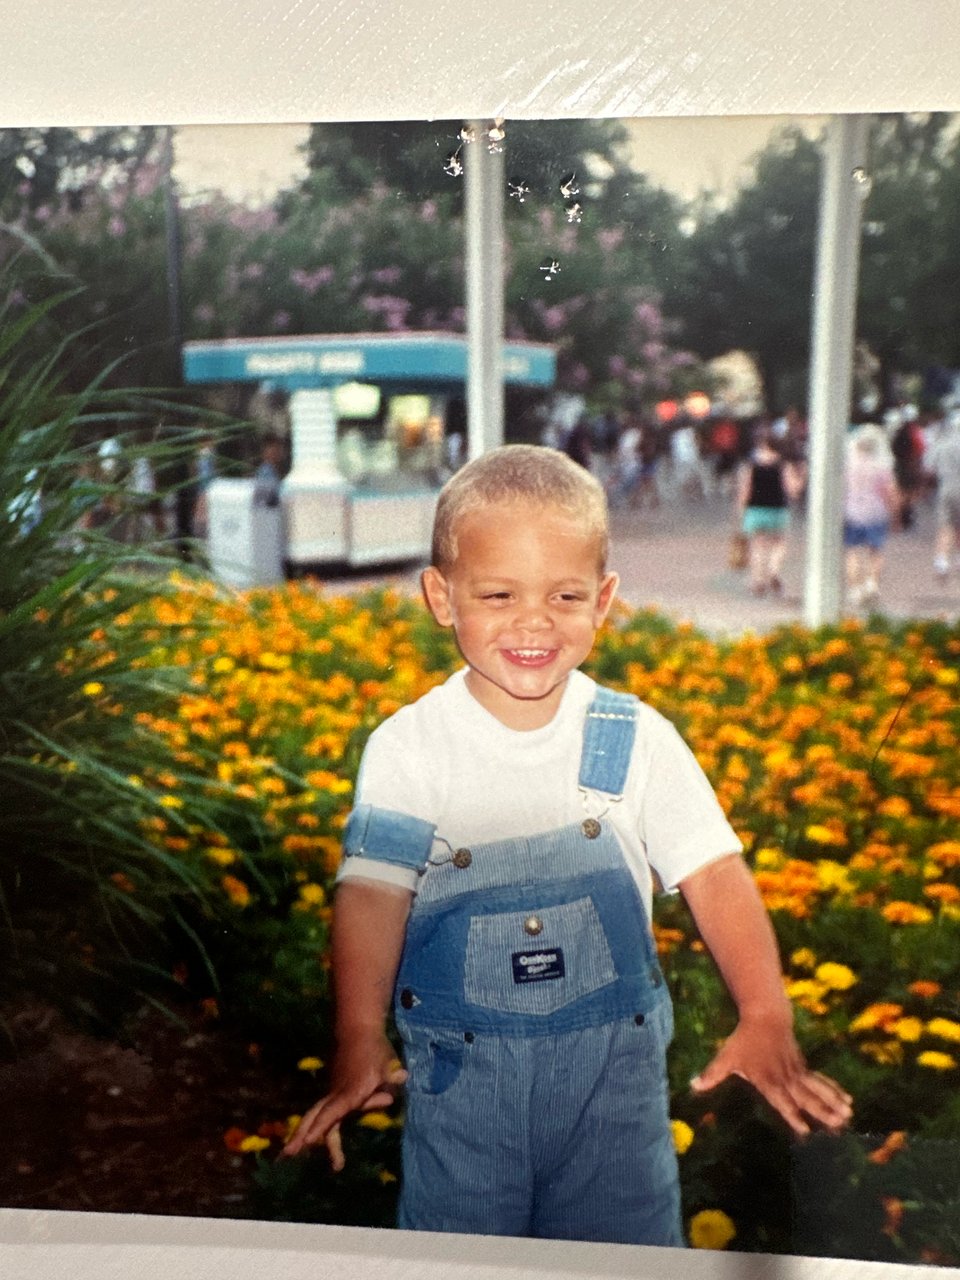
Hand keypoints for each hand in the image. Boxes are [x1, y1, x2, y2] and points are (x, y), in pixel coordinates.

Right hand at [281, 1031, 406, 1169]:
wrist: (358, 1030)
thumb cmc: (374, 1049)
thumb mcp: (387, 1066)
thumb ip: (390, 1081)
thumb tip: (397, 1085)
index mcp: (351, 1092)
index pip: (334, 1112)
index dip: (322, 1126)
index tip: (309, 1140)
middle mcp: (338, 1094)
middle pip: (316, 1116)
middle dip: (302, 1134)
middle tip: (287, 1153)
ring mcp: (333, 1092)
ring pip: (316, 1115)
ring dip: (305, 1133)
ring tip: (290, 1154)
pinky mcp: (334, 1092)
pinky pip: (326, 1112)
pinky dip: (318, 1126)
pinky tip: (309, 1139)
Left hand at [690, 1017, 852, 1137]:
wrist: (765, 1016)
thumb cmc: (743, 1040)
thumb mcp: (726, 1057)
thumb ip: (712, 1074)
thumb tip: (693, 1085)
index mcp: (768, 1080)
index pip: (782, 1101)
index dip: (793, 1115)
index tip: (805, 1130)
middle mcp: (785, 1078)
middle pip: (806, 1097)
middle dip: (822, 1111)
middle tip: (839, 1123)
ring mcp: (796, 1071)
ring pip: (817, 1089)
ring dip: (833, 1102)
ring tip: (849, 1114)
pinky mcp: (802, 1066)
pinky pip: (820, 1081)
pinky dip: (833, 1090)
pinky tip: (846, 1098)